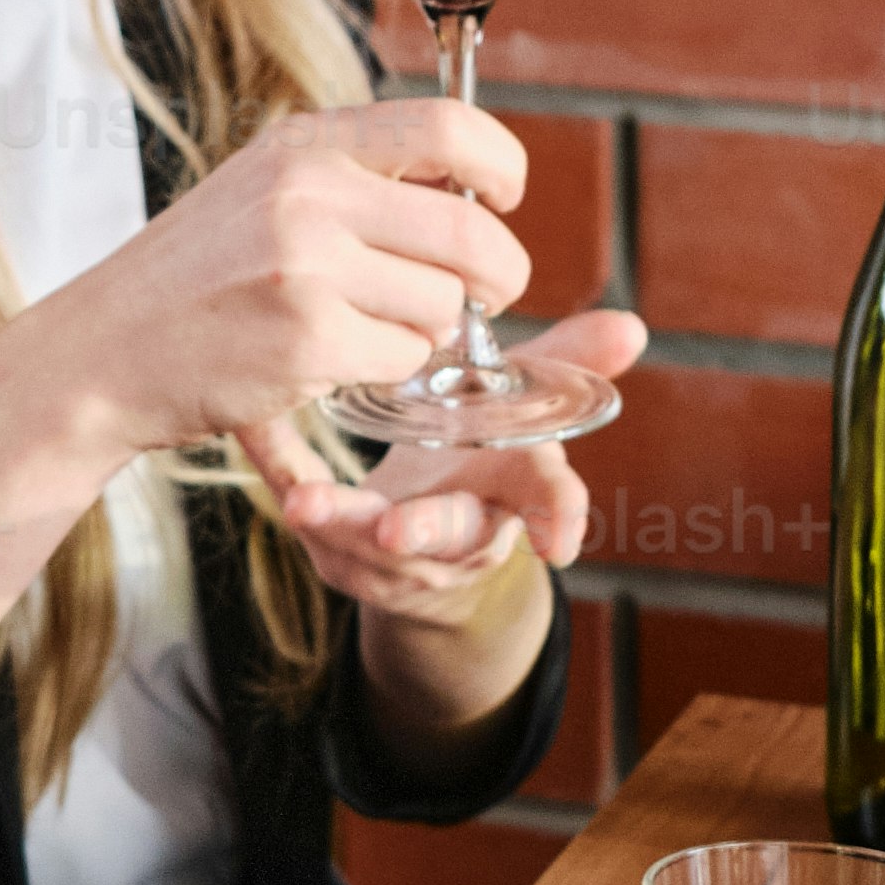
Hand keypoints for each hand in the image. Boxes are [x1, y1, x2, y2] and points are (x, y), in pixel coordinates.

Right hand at [36, 99, 537, 467]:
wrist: (101, 351)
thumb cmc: (192, 278)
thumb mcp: (263, 189)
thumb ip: (356, 177)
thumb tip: (471, 188)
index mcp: (306, 145)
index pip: (451, 126)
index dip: (502, 166)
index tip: (502, 199)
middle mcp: (308, 194)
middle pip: (469, 230)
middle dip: (498, 274)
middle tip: (484, 296)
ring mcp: (307, 268)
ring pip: (444, 304)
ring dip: (427, 330)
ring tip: (369, 329)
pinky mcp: (307, 341)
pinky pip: (405, 359)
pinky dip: (385, 369)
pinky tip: (334, 361)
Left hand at [246, 317, 647, 633]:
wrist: (420, 549)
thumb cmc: (471, 464)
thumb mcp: (518, 420)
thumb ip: (565, 372)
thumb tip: (632, 326)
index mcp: (509, 498)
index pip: (542, 503)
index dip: (557, 518)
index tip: (559, 539)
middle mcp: (456, 537)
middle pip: (450, 538)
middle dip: (425, 532)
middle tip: (394, 526)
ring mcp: (394, 558)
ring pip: (368, 549)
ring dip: (338, 521)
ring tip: (305, 500)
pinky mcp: (340, 558)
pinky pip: (309, 524)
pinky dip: (285, 479)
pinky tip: (253, 437)